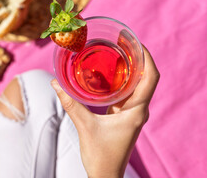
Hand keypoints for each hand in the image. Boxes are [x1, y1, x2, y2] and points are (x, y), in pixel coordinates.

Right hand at [51, 46, 158, 177]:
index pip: (151, 78)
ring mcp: (133, 113)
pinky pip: (128, 93)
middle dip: (138, 57)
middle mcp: (139, 110)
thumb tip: (55, 83)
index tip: (135, 41)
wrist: (106, 176)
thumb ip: (70, 104)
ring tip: (118, 51)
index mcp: (136, 111)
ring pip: (138, 84)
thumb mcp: (84, 126)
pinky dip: (122, 80)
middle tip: (123, 41)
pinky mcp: (125, 116)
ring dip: (131, 67)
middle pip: (146, 77)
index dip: (147, 57)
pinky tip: (110, 72)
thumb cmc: (100, 156)